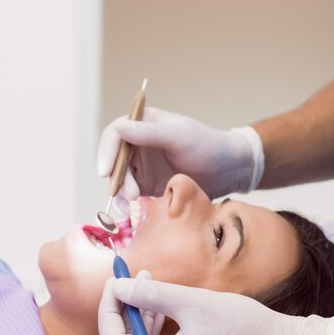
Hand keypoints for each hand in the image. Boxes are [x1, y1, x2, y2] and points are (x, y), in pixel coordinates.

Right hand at [96, 106, 263, 205]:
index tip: (105, 172)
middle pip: (113, 160)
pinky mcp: (147, 184)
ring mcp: (142, 165)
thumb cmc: (206, 145)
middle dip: (117, 178)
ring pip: (119, 179)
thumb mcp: (178, 137)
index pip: (115, 134)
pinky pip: (130, 194)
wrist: (228, 170)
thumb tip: (119, 127)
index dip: (106, 152)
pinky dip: (128, 202)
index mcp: (143, 124)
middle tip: (131, 194)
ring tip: (135, 203)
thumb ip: (148, 133)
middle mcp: (138, 143)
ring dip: (122, 192)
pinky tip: (134, 211)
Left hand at [98, 273, 333, 334]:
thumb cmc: (242, 325)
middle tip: (133, 277)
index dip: (110, 309)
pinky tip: (167, 306)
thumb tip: (118, 286)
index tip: (116, 280)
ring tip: (151, 284)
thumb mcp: (192, 302)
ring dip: (142, 316)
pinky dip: (159, 330)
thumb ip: (150, 294)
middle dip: (127, 309)